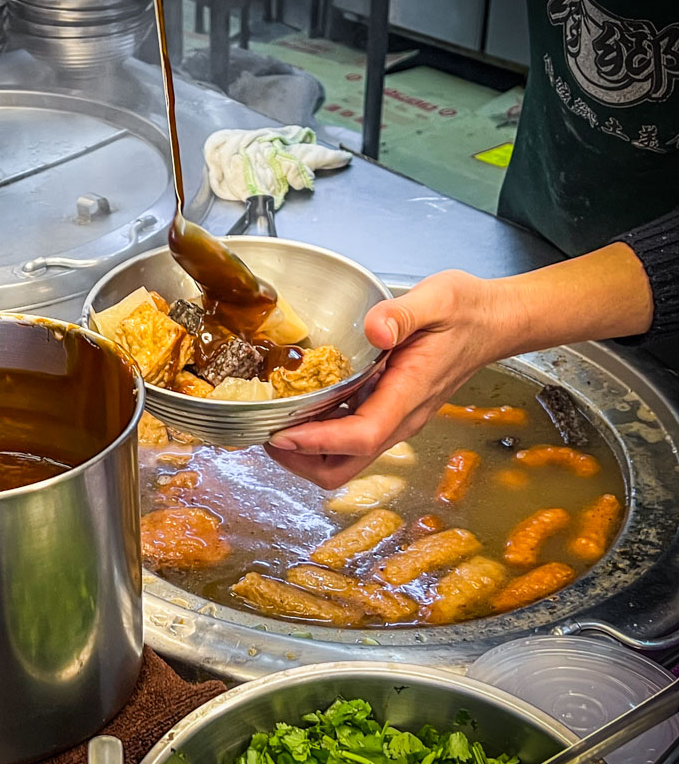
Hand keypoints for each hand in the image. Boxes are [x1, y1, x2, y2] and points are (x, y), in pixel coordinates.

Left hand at [264, 243, 653, 489]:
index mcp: (410, 394)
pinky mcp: (392, 415)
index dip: (318, 442)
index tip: (280, 435)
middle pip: (345, 465)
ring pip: (347, 460)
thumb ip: (402, 313)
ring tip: (275, 426)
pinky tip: (301, 411)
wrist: (496, 322)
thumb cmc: (468, 310)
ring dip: (307, 454)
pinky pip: (352, 442)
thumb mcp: (438, 297)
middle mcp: (402, 418)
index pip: (361, 436)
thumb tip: (374, 330)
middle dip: (302, 460)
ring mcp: (398, 421)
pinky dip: (320, 439)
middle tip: (265, 434)